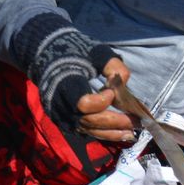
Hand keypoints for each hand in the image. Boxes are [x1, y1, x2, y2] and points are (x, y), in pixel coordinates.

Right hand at [19, 14, 123, 137]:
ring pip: (87, 129)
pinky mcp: (63, 119)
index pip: (83, 103)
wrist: (47, 55)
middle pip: (88, 120)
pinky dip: (101, 133)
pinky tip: (118, 132)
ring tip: (131, 132)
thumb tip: (122, 89)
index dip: (101, 101)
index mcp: (64, 82)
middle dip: (114, 121)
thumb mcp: (97, 52)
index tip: (111, 92)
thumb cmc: (75, 51)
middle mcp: (59, 102)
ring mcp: (59, 113)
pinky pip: (83, 130)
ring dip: (110, 132)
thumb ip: (115, 67)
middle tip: (135, 120)